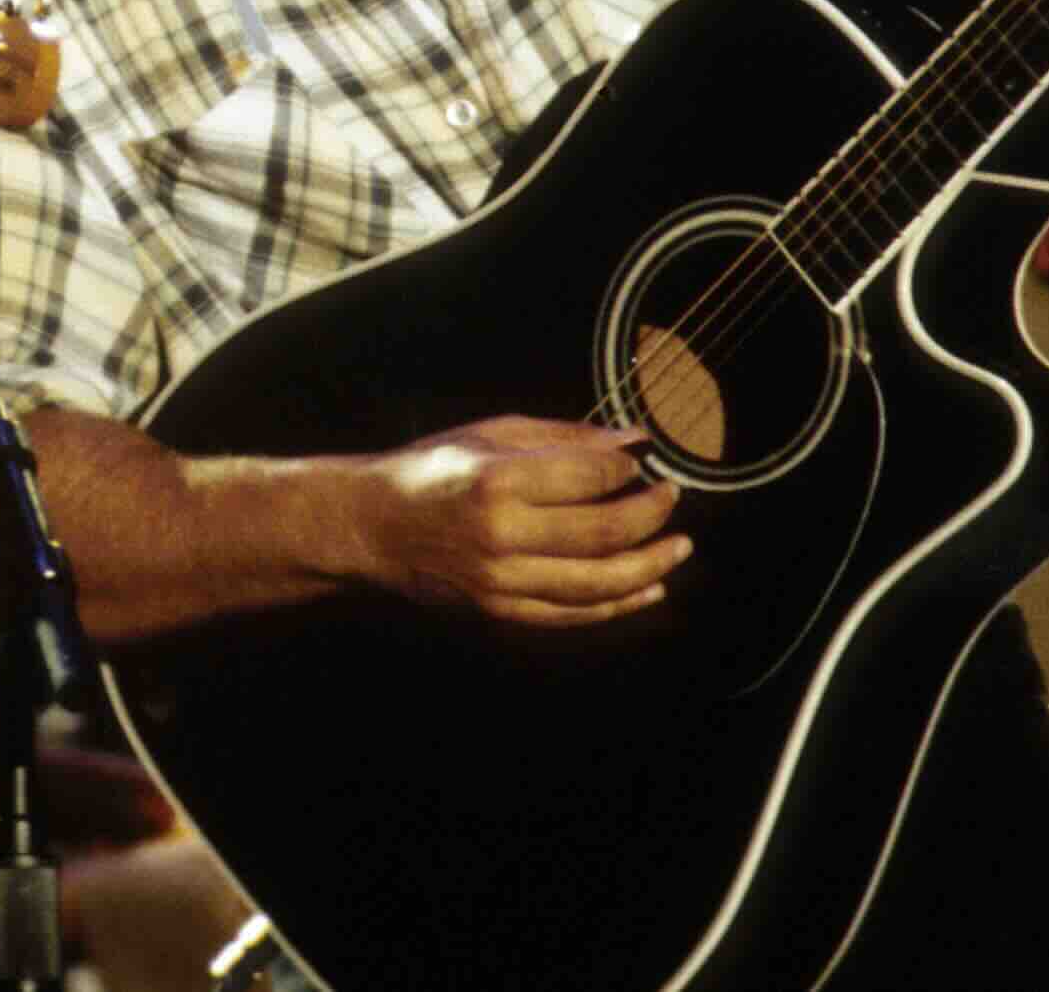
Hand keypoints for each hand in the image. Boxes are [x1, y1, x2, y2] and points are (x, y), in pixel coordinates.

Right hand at [353, 415, 687, 627]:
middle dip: (651, 515)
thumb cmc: (429, 471)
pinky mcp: (499, 610)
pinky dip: (615, 604)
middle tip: (671, 500)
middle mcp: (502, 535)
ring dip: (649, 566)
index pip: (590, 478)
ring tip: (677, 549)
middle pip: (603, 532)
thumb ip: (564, 438)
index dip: (629, 471)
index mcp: (499, 480)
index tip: (646, 463)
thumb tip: (631, 441)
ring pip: (597, 582)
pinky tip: (646, 588)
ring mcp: (501, 580)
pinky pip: (572, 613)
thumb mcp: (490, 434)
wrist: (371, 526)